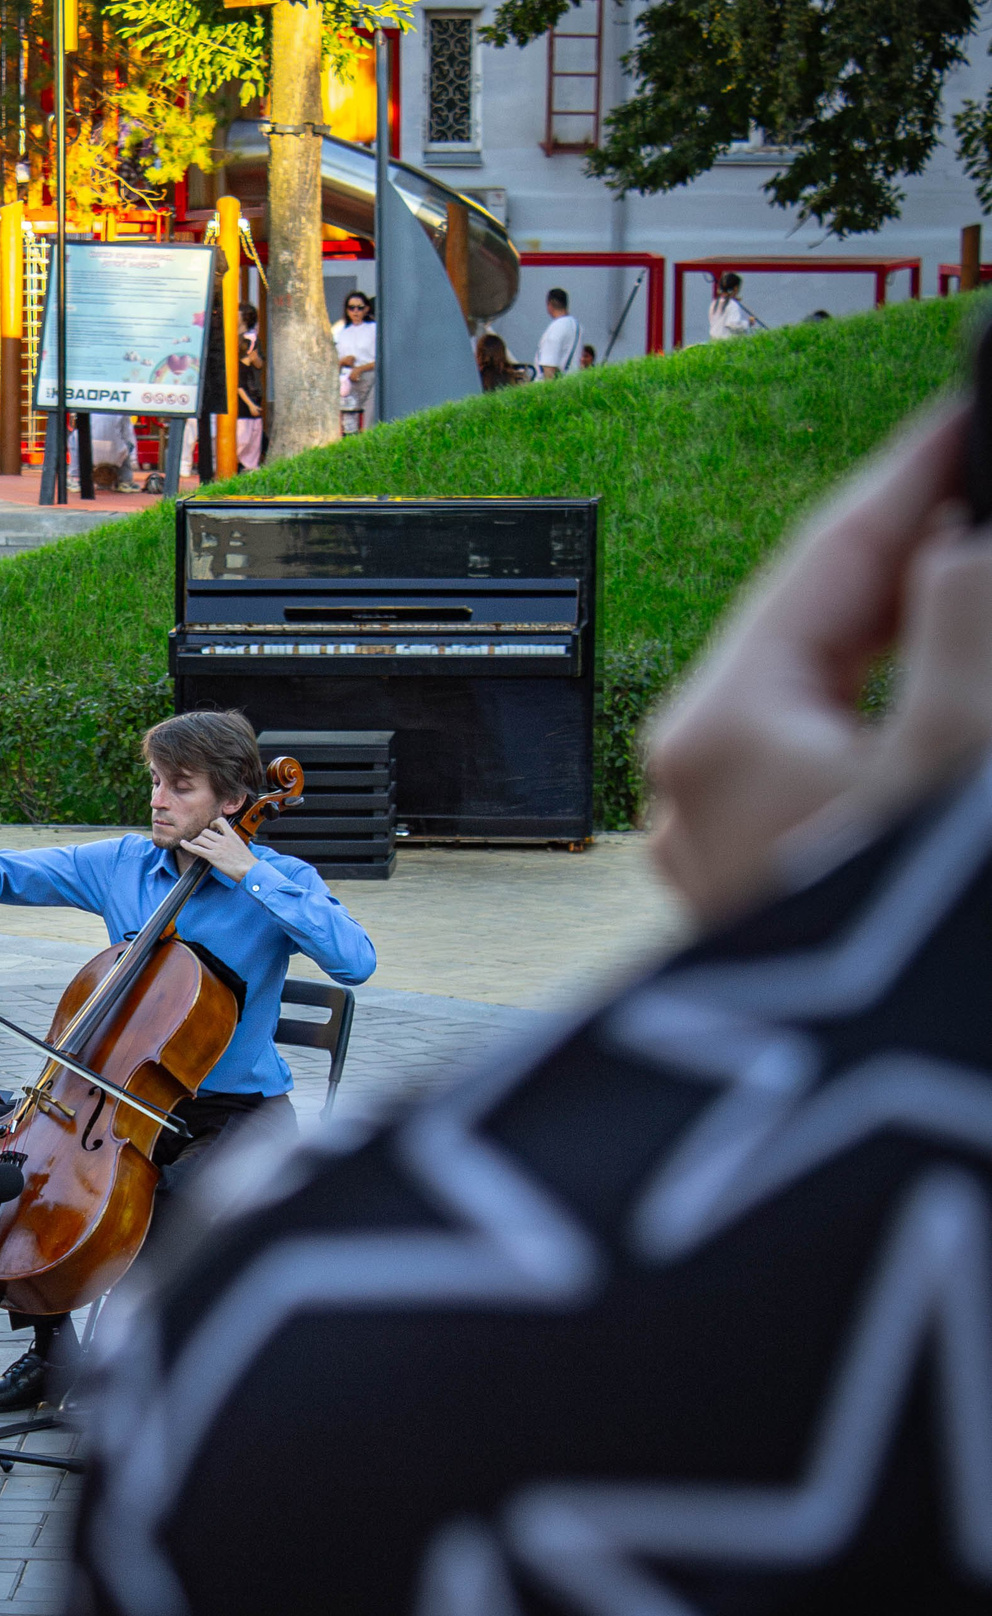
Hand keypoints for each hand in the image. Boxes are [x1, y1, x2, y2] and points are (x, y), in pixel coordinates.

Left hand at [180, 817, 259, 880]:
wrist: (250, 870)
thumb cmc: (248, 862)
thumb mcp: (242, 847)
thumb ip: (233, 843)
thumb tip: (229, 845)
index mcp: (232, 836)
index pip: (221, 821)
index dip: (213, 823)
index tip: (211, 826)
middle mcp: (224, 840)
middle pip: (206, 831)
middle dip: (202, 835)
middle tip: (201, 841)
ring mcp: (218, 848)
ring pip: (200, 839)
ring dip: (195, 841)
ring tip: (195, 845)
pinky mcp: (213, 857)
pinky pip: (197, 849)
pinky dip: (188, 846)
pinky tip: (183, 844)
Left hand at [647, 400, 991, 922]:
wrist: (868, 1150)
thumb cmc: (903, 965)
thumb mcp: (965, 762)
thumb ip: (964, 630)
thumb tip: (954, 546)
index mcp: (724, 734)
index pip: (828, 558)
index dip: (915, 473)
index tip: (974, 415)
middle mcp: (702, 792)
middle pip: (826, 629)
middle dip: (924, 560)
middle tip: (987, 487)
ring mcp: (736, 859)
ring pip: (839, 706)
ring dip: (926, 647)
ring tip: (974, 579)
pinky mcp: (783, 910)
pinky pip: (849, 778)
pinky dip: (917, 727)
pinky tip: (956, 713)